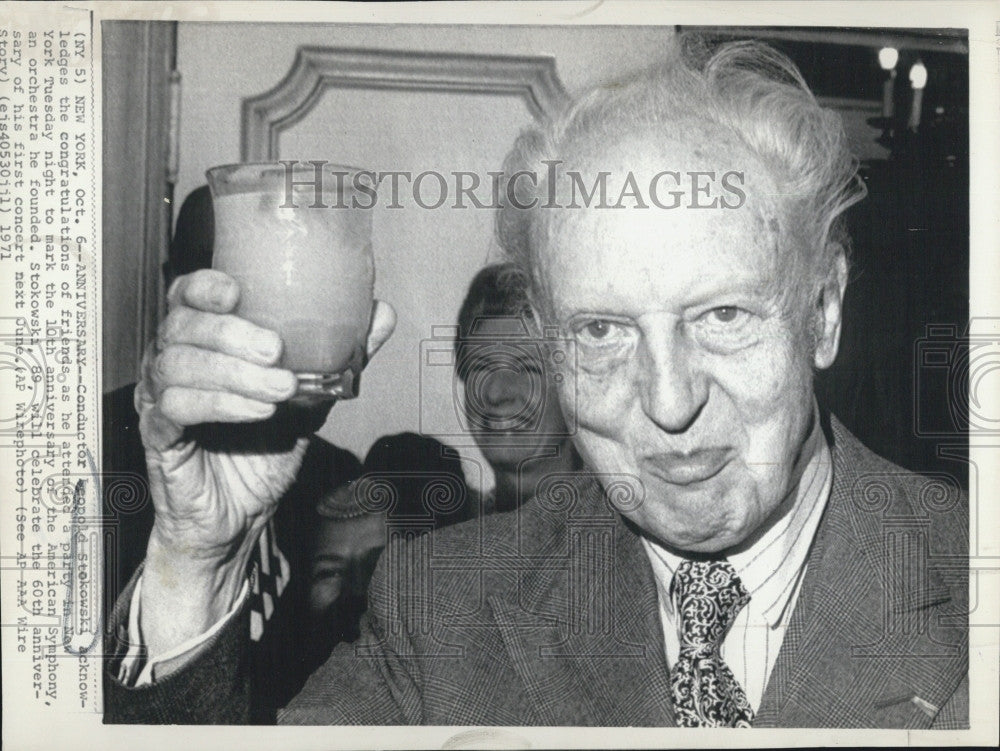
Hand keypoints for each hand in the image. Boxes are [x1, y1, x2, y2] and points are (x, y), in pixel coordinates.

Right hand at [135, 269, 394, 650]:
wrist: (238, 515)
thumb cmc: (262, 449)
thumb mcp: (310, 397)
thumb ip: (340, 355)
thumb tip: (381, 313)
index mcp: (202, 343)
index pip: (186, 296)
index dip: (205, 286)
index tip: (237, 291)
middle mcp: (172, 362)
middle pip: (181, 326)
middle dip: (231, 334)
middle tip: (276, 351)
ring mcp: (158, 398)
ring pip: (177, 366)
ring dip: (234, 374)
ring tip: (279, 390)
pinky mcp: (157, 436)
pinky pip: (175, 409)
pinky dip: (220, 406)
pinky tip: (257, 413)